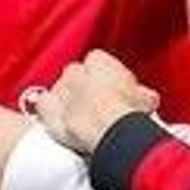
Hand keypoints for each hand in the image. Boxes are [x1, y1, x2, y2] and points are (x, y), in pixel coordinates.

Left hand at [37, 50, 159, 152]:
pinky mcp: (48, 109)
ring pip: (60, 90)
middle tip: (98, 108)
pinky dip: (48, 112)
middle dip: (85, 90)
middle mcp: (76, 70)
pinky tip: (58, 121)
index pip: (99, 64)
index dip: (106, 80)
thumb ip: (141, 93)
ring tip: (81, 120)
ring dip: (68, 102)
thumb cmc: (128, 111)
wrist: (109, 128)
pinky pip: (43, 105)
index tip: (114, 94)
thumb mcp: (146, 98)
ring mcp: (60, 88)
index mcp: (100, 61)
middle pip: (78, 76)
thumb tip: (146, 98)